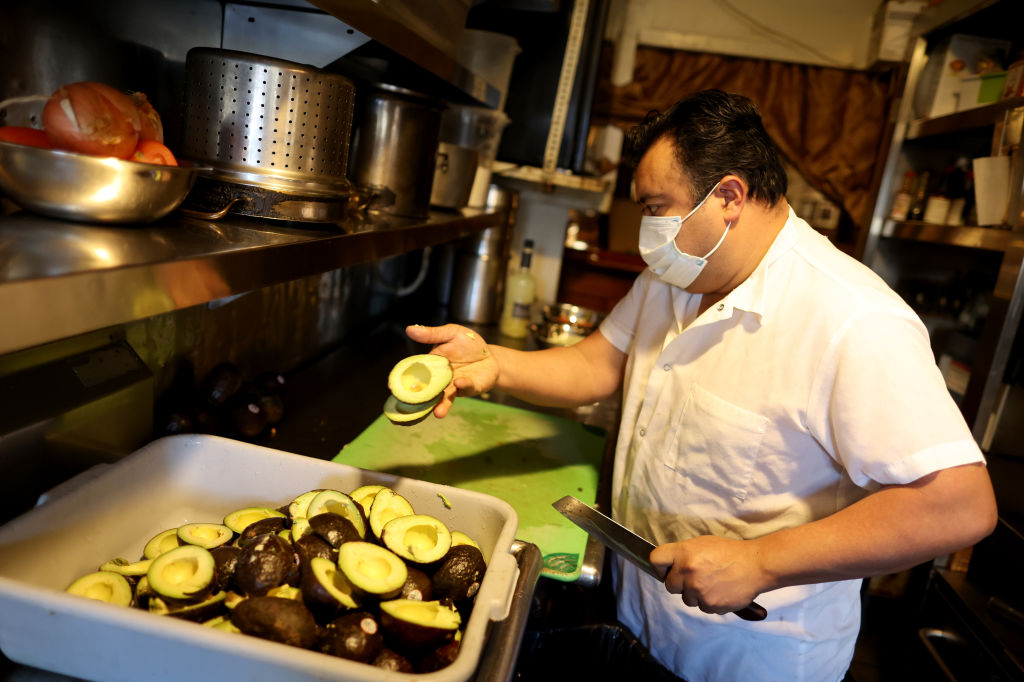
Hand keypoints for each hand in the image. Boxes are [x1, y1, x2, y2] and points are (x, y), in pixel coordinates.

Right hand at [405, 324, 499, 417]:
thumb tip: (409, 329)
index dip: (402, 379)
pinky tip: (458, 383)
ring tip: (437, 413)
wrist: (490, 355)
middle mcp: (439, 379)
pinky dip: (461, 387)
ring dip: (440, 405)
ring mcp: (452, 386)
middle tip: (408, 406)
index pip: (414, 373)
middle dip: (419, 400)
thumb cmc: (468, 344)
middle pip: (426, 391)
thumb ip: (432, 334)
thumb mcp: (451, 333)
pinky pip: (463, 389)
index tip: (391, 385)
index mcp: (431, 364)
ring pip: (443, 397)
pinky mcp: (468, 388)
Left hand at [650, 535, 764, 614]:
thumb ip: (684, 554)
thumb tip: (670, 565)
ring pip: (687, 599)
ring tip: (713, 583)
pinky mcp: (710, 605)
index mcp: (684, 552)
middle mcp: (688, 571)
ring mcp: (698, 590)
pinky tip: (721, 591)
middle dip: (680, 584)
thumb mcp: (703, 543)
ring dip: (696, 594)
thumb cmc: (730, 552)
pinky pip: (703, 608)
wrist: (755, 565)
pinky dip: (710, 602)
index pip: (655, 560)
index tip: (665, 571)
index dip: (659, 567)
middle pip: (669, 586)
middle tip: (695, 578)